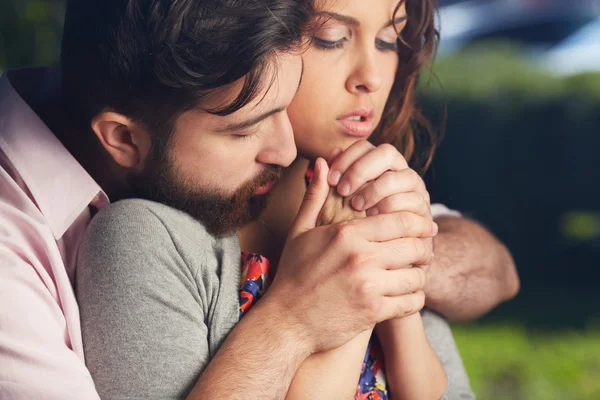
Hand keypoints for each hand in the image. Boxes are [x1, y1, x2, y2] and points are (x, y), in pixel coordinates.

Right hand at [266, 158, 431, 353]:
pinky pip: (413, 302)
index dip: (417, 223)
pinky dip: (414, 299)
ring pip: (418, 275)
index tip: (420, 228)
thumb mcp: (300, 231)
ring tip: (413, 273)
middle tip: (422, 252)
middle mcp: (361, 257)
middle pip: (416, 245)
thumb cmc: (294, 273)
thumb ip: (314, 195)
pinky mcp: (374, 312)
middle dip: (424, 248)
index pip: (401, 219)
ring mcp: (369, 286)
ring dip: (419, 274)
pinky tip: (405, 295)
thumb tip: (320, 162)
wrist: (286, 320)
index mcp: (348, 234)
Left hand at [327, 141, 432, 229]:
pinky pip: (414, 200)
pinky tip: (374, 218)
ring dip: (377, 188)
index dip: (348, 158)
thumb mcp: (330, 213)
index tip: (331, 179)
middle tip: (343, 191)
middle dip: (362, 169)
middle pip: (387, 153)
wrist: (375, 270)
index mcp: (376, 168)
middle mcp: (398, 174)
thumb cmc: (348, 238)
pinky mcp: (425, 213)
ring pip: (403, 175)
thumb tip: (321, 161)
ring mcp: (415, 192)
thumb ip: (324, 188)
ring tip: (358, 206)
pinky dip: (393, 207)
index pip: (365, 147)